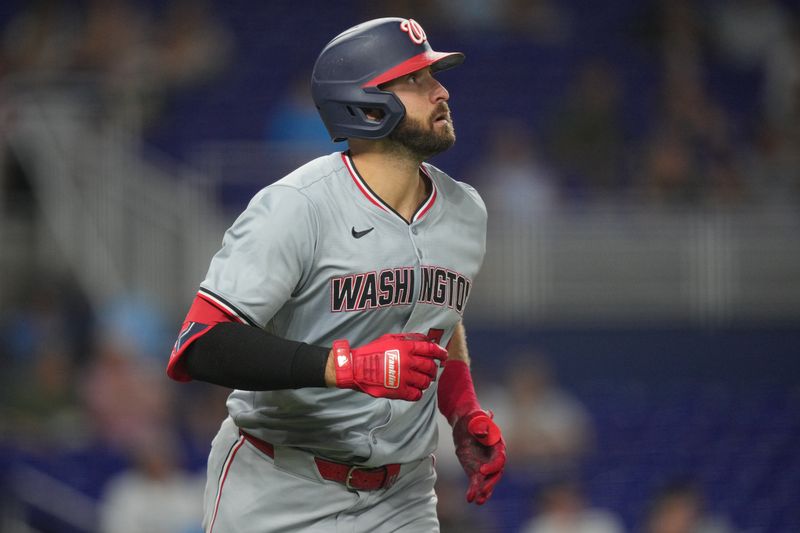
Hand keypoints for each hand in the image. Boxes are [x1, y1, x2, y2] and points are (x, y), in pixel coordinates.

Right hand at [332, 333, 447, 400]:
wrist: (356, 368)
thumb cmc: (372, 351)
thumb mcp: (390, 338)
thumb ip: (408, 338)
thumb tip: (425, 339)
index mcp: (406, 347)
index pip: (430, 349)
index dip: (440, 353)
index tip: (443, 356)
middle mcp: (407, 361)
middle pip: (430, 366)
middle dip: (433, 369)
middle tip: (431, 371)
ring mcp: (404, 377)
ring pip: (425, 382)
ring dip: (426, 381)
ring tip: (422, 381)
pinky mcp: (399, 391)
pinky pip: (417, 394)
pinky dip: (418, 393)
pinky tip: (414, 390)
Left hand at [453, 410, 505, 504]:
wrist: (464, 422)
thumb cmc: (473, 418)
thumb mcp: (475, 418)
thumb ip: (480, 424)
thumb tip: (483, 428)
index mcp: (497, 445)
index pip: (500, 459)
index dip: (492, 466)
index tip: (482, 471)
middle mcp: (494, 457)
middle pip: (496, 473)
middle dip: (490, 483)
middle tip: (482, 491)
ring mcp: (486, 465)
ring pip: (488, 481)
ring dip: (484, 492)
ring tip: (478, 501)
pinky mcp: (476, 470)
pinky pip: (477, 482)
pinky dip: (474, 490)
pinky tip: (470, 499)